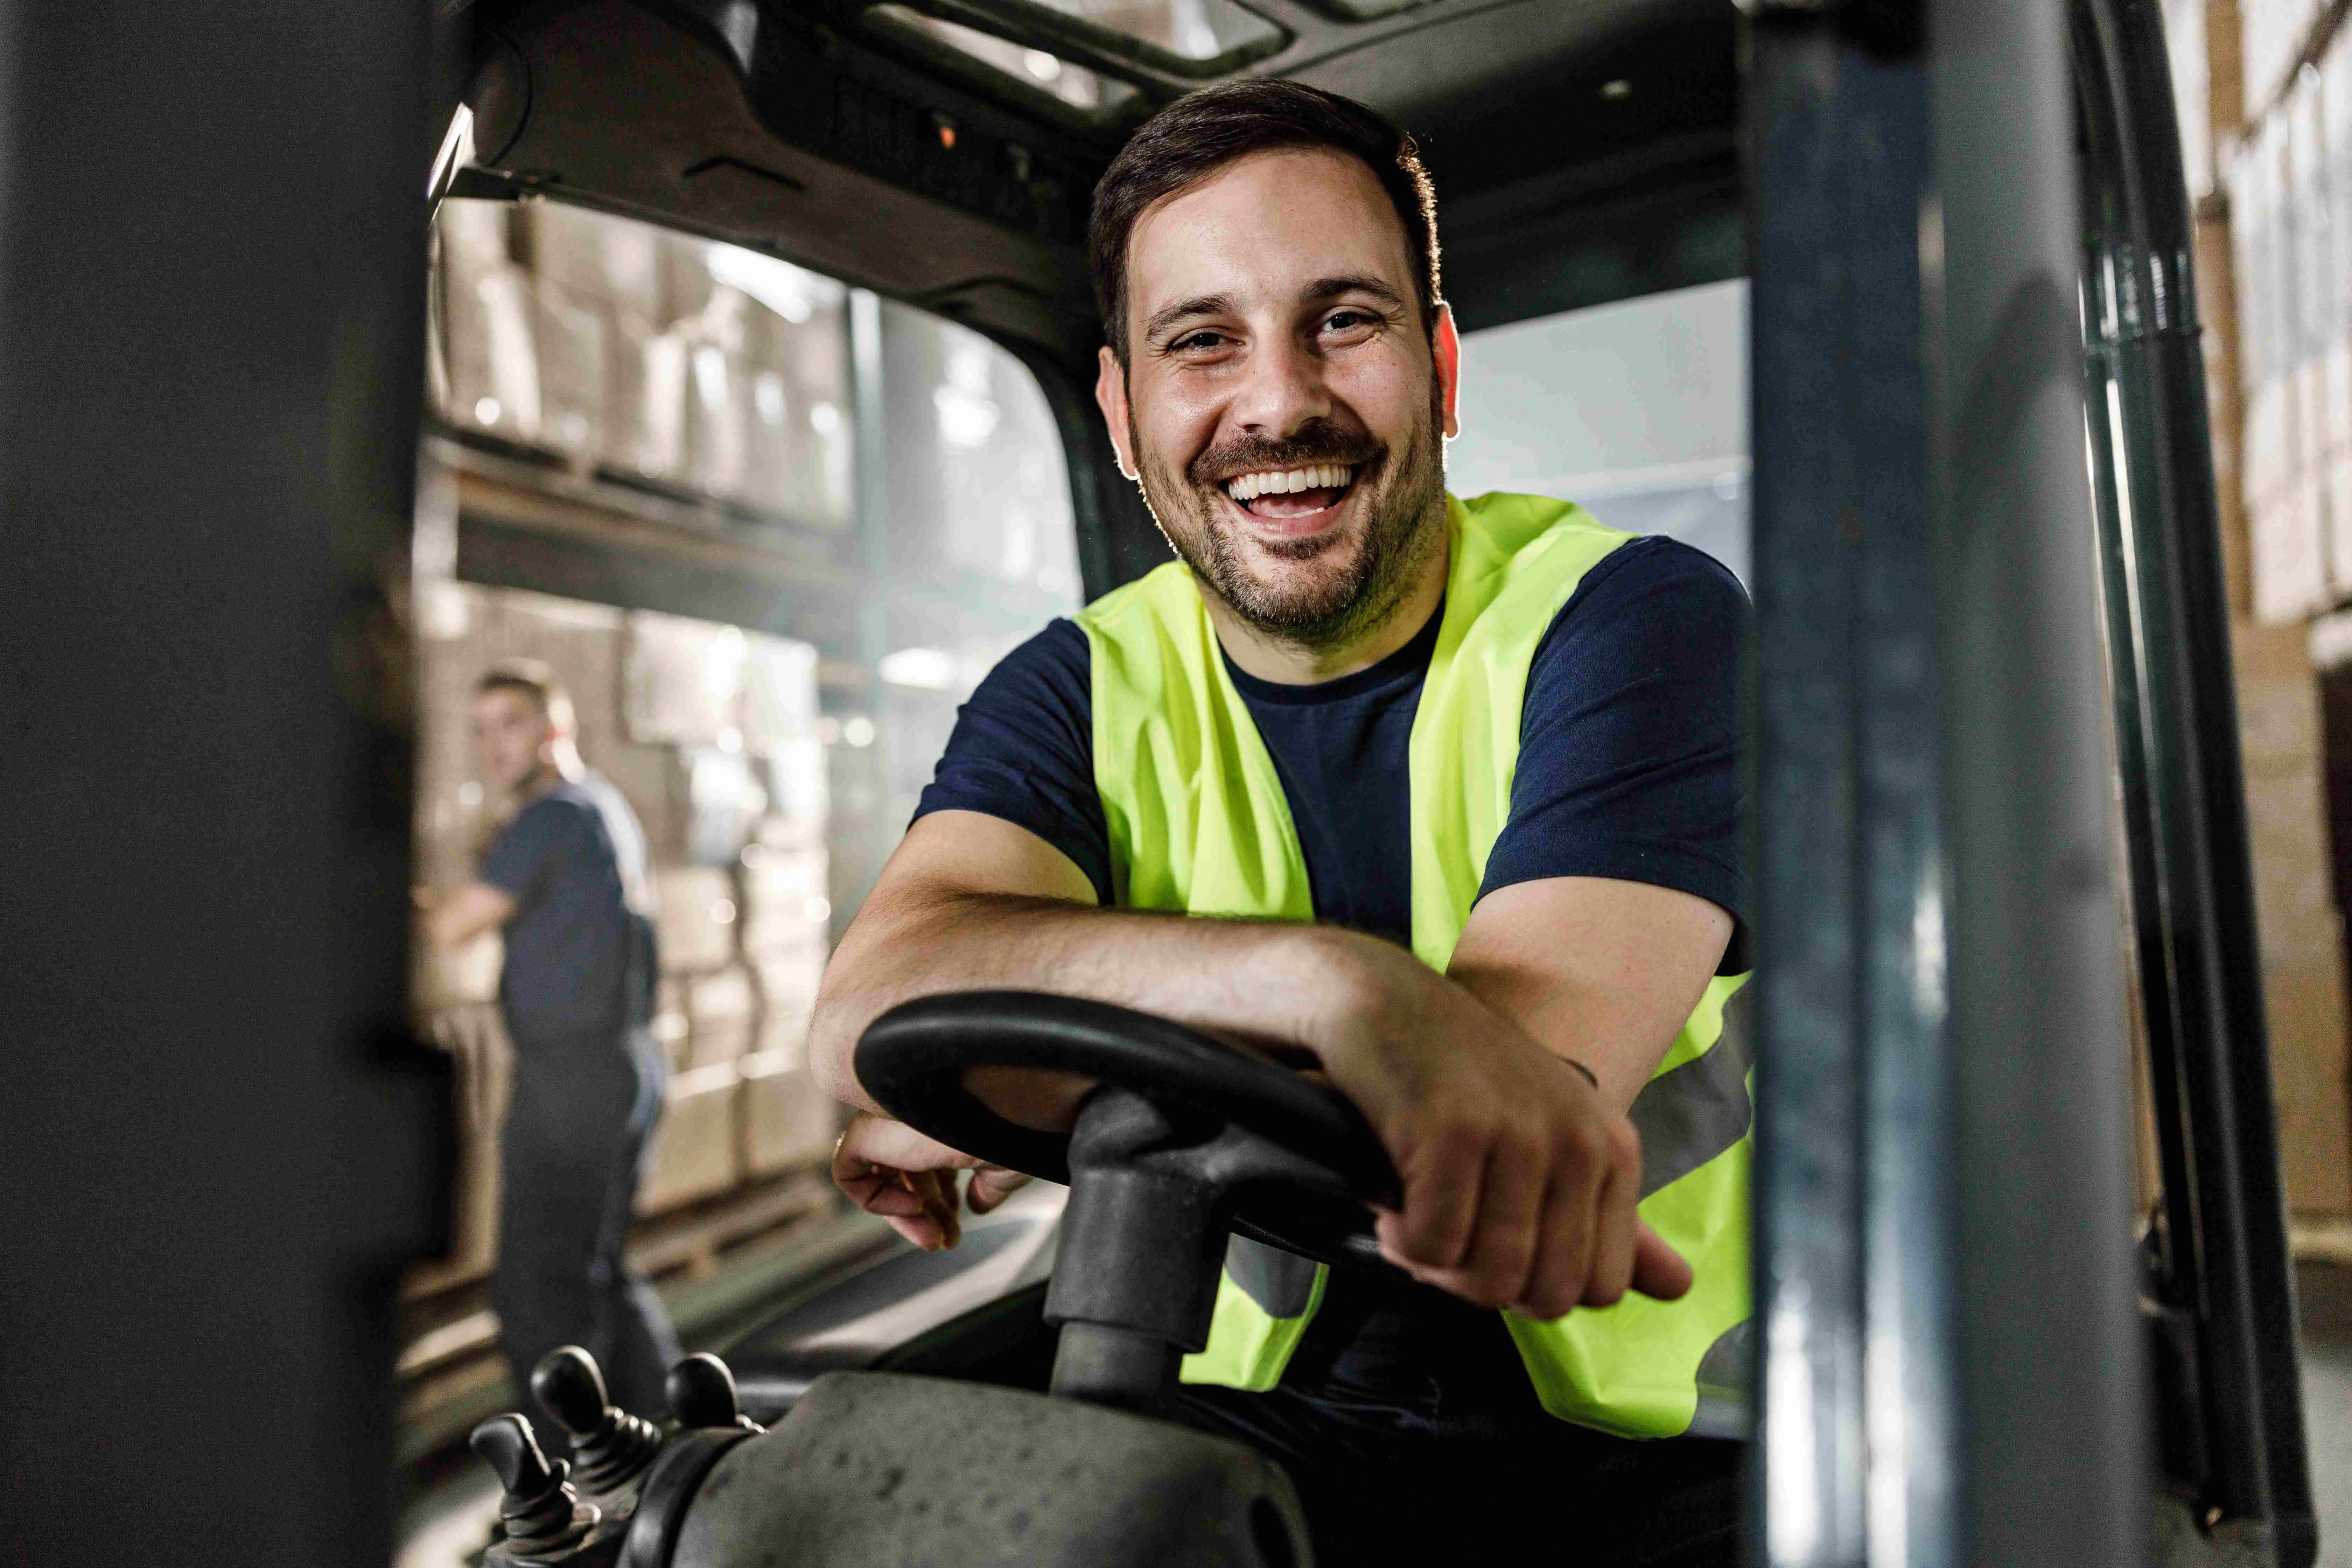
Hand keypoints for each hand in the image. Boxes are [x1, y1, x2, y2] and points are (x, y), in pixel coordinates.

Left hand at [830, 1110, 1031, 1250]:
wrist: (1012, 1104)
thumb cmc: (1018, 1123)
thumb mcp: (1005, 1163)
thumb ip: (988, 1184)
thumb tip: (979, 1205)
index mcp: (942, 1117)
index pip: (928, 1162)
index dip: (941, 1201)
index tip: (957, 1228)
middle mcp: (912, 1114)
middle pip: (906, 1172)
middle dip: (927, 1213)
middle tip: (946, 1240)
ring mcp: (887, 1120)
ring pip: (880, 1176)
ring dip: (906, 1216)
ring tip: (936, 1240)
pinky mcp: (867, 1129)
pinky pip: (850, 1172)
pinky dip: (876, 1201)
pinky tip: (915, 1210)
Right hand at [1319, 959, 1692, 1319]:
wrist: (1384, 1000)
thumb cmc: (1465, 1079)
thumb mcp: (1554, 1139)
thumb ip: (1613, 1222)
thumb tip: (1681, 1288)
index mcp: (1613, 1149)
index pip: (1601, 1288)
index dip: (1535, 1287)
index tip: (1491, 1242)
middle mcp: (1578, 1140)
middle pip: (1547, 1295)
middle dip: (1484, 1285)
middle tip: (1447, 1234)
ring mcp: (1518, 1132)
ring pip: (1490, 1278)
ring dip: (1438, 1266)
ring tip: (1417, 1215)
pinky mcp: (1452, 1130)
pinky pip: (1433, 1246)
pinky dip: (1402, 1240)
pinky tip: (1391, 1201)